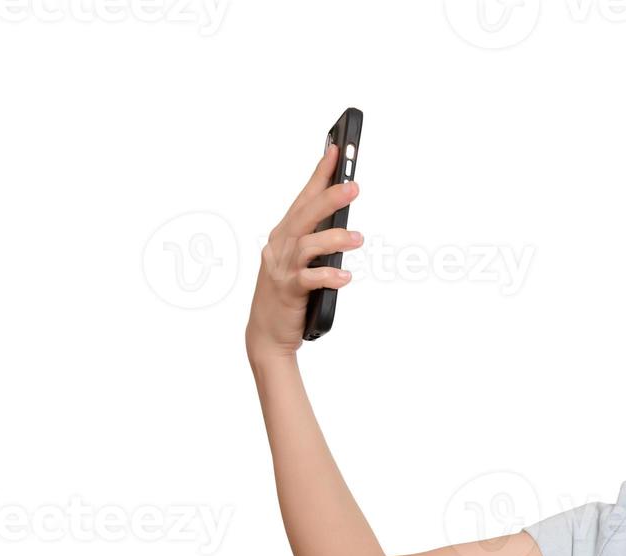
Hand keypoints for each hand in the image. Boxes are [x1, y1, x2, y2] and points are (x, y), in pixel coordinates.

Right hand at [246, 141, 362, 359]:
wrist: (267, 333)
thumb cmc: (288, 294)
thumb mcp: (299, 260)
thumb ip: (315, 240)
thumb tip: (344, 221)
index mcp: (284, 234)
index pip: (304, 197)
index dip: (319, 173)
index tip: (337, 150)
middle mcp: (279, 246)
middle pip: (304, 215)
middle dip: (329, 198)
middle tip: (354, 187)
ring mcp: (280, 268)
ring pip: (307, 245)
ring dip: (334, 239)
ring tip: (358, 238)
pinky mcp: (287, 291)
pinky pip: (308, 280)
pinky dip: (328, 277)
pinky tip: (344, 277)